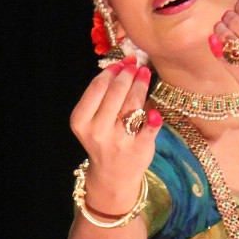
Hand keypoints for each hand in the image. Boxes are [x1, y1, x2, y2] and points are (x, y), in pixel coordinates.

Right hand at [69, 58, 161, 214]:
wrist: (114, 175)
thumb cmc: (104, 139)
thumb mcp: (93, 120)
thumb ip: (104, 95)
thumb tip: (124, 64)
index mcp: (81, 122)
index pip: (97, 88)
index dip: (111, 71)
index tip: (122, 63)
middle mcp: (98, 131)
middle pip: (115, 93)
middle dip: (127, 74)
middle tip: (136, 66)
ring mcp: (119, 141)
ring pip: (132, 105)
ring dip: (141, 85)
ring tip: (145, 75)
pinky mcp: (139, 149)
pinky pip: (149, 128)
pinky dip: (154, 117)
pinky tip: (156, 109)